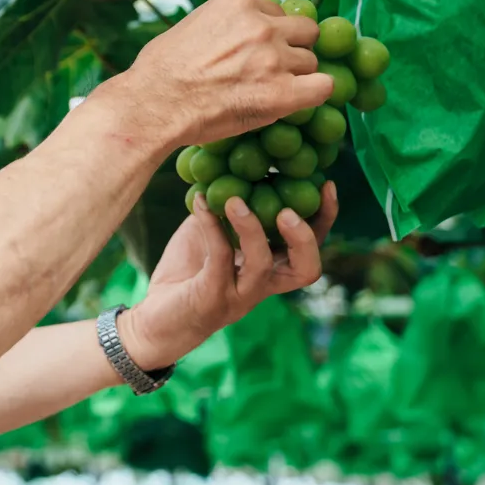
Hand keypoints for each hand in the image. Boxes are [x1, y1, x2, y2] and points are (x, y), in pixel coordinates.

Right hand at [115, 0, 330, 148]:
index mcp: (238, 4)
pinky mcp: (283, 93)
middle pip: (304, 31)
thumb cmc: (158, 71)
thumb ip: (223, 25)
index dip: (271, 32)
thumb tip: (233, 34)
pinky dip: (316, 93)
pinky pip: (324, 87)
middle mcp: (262, 25)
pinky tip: (300, 101)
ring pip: (310, 62)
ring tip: (269, 91)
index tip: (259, 50)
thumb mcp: (190, 26)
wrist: (153, 104)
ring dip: (296, 75)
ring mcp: (274, 58)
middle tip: (273, 69)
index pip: (277, 11)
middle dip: (292, 48)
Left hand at [118, 182, 338, 370]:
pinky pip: (219, 259)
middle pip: (306, 269)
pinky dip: (211, 227)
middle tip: (289, 208)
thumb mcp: (209, 233)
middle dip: (305, 237)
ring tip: (236, 200)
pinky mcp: (212, 297)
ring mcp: (239, 295)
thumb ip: (226, 208)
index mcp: (270, 270)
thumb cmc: (186, 273)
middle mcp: (262, 285)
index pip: (309, 248)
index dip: (324, 219)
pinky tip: (199, 202)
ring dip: (252, 229)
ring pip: (262, 265)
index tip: (328, 184)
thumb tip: (233, 166)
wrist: (155, 318)